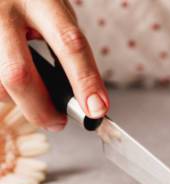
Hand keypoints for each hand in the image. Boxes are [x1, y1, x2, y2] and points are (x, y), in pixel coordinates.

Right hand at [0, 0, 107, 130]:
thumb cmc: (30, 4)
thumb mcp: (54, 15)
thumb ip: (66, 51)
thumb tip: (82, 100)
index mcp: (39, 0)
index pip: (68, 43)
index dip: (85, 81)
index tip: (96, 110)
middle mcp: (3, 11)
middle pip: (18, 74)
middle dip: (41, 109)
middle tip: (57, 122)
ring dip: (18, 101)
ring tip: (32, 96)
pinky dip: (4, 93)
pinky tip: (11, 85)